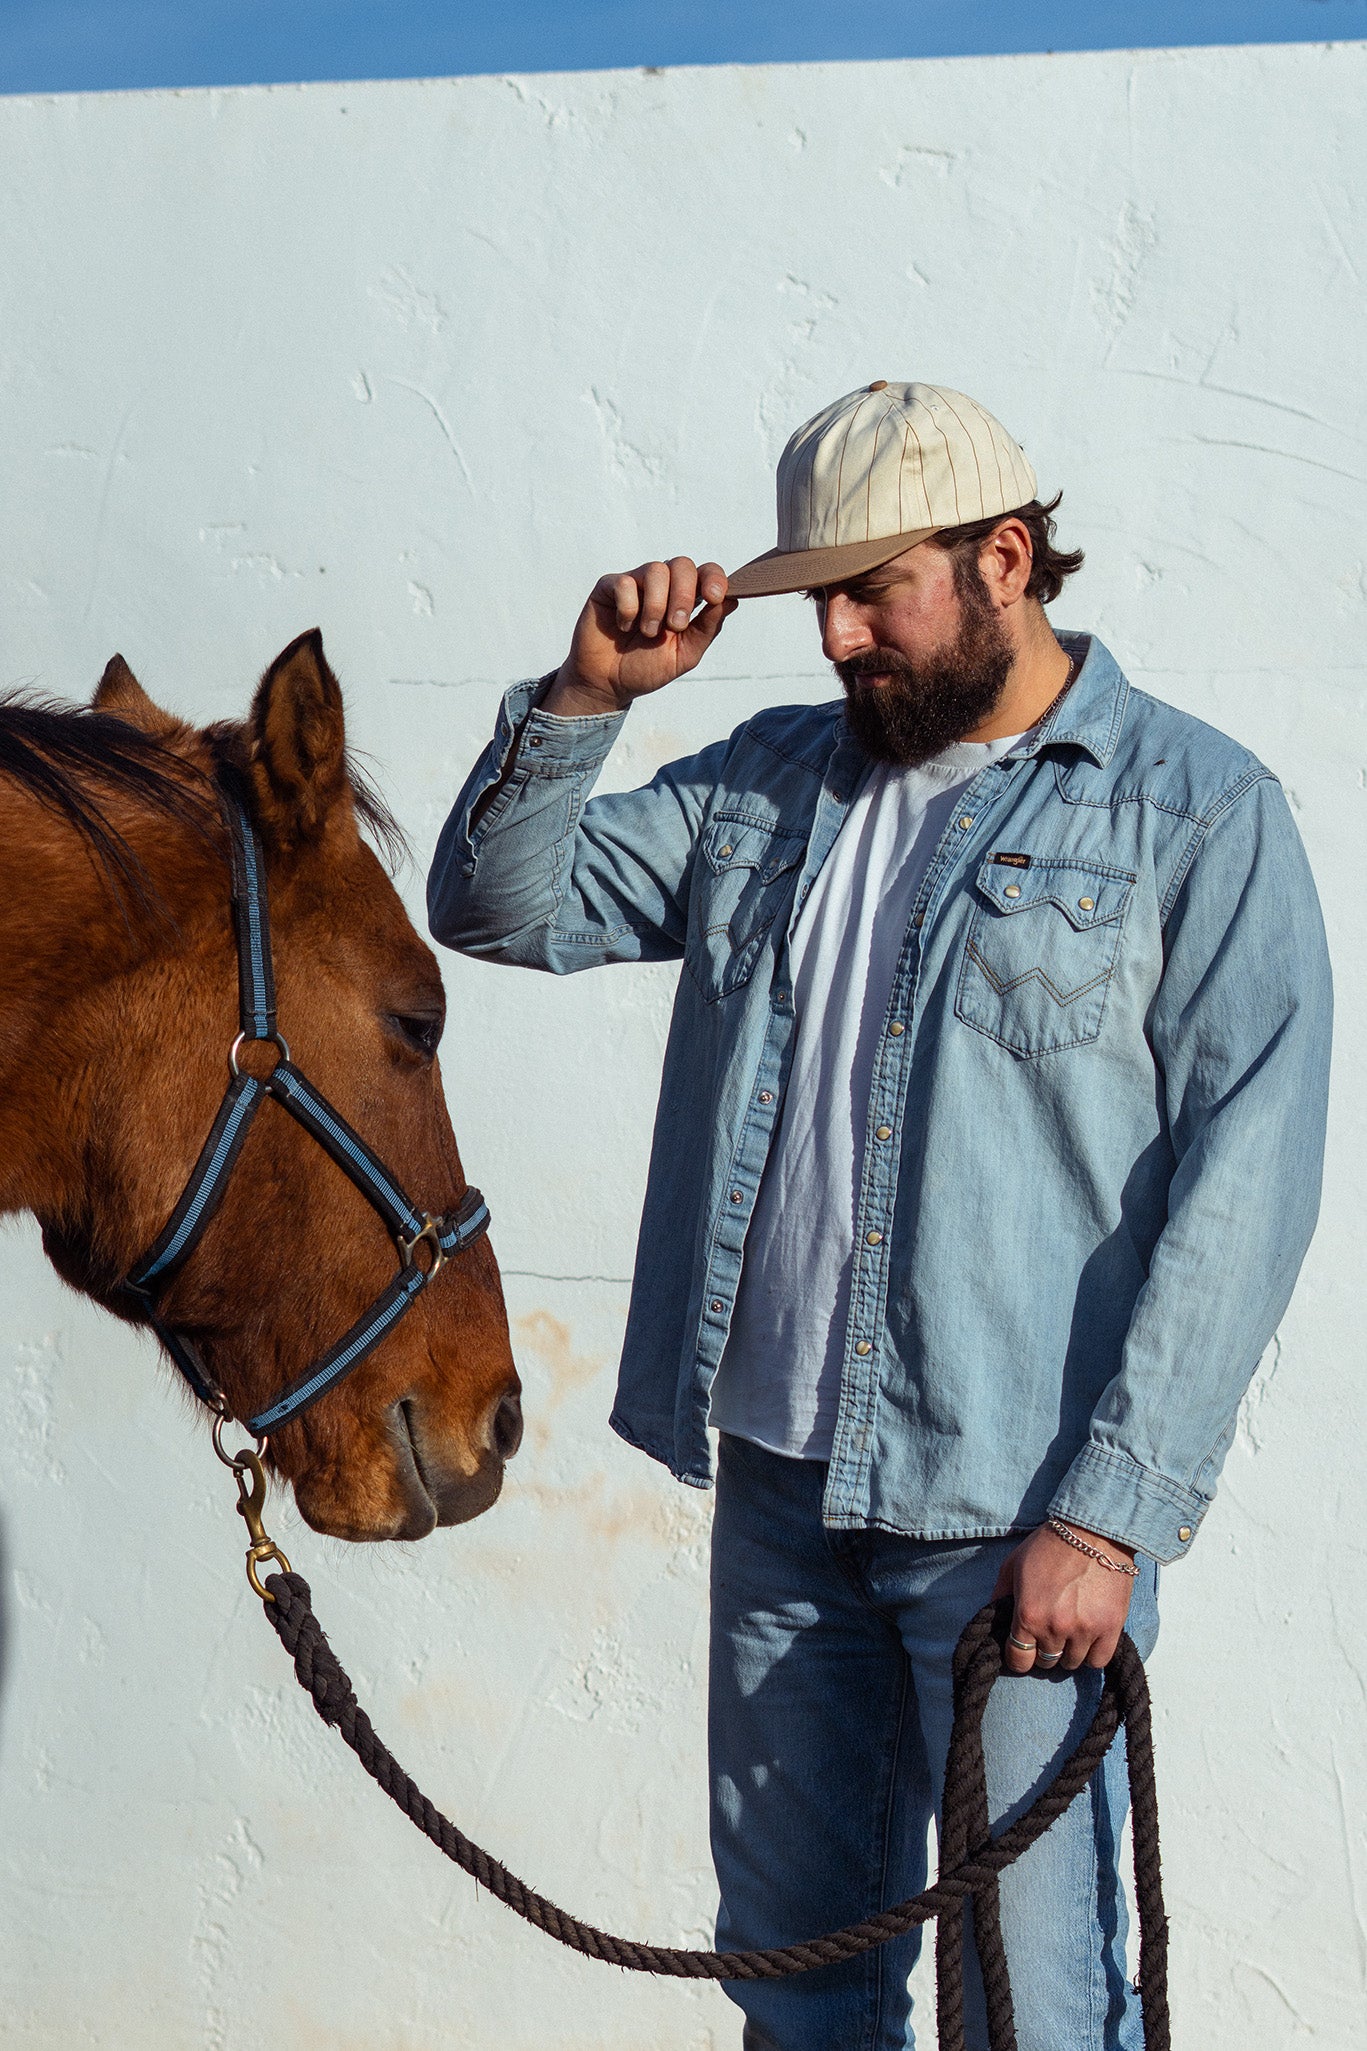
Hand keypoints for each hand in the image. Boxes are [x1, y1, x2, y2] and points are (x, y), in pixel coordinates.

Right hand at [543, 557, 735, 716]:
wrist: (608, 683)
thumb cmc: (646, 667)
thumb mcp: (685, 654)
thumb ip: (707, 628)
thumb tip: (732, 600)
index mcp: (685, 599)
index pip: (706, 572)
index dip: (714, 578)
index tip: (714, 597)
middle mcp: (663, 586)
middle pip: (682, 565)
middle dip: (684, 595)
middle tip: (675, 626)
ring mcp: (636, 583)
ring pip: (655, 570)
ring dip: (656, 606)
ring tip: (648, 632)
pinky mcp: (609, 587)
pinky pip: (624, 582)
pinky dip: (628, 608)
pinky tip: (624, 627)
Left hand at [993, 1523, 1136, 1675]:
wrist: (1093, 1531)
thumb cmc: (1049, 1545)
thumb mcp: (1013, 1564)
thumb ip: (1000, 1595)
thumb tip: (994, 1619)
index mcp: (1028, 1614)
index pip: (1019, 1660)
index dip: (1018, 1656)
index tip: (1023, 1648)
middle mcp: (1055, 1628)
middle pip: (1046, 1662)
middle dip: (1043, 1650)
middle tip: (1047, 1632)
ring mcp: (1085, 1630)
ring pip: (1071, 1663)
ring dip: (1067, 1651)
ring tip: (1068, 1632)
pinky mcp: (1111, 1628)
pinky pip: (1099, 1661)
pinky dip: (1092, 1654)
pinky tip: (1087, 1638)